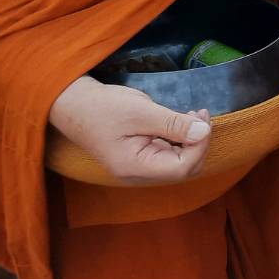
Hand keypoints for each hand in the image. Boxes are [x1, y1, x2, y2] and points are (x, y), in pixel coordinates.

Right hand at [48, 77, 211, 185]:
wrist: (75, 105)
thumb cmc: (103, 108)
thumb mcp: (141, 111)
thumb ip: (172, 123)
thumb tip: (204, 132)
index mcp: (135, 167)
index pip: (182, 168)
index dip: (199, 146)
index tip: (202, 120)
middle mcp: (138, 173)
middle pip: (183, 168)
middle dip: (199, 143)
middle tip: (201, 114)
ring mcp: (139, 166)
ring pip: (178, 161)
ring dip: (192, 139)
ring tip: (195, 113)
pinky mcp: (140, 156)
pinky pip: (168, 153)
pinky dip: (181, 138)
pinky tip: (183, 120)